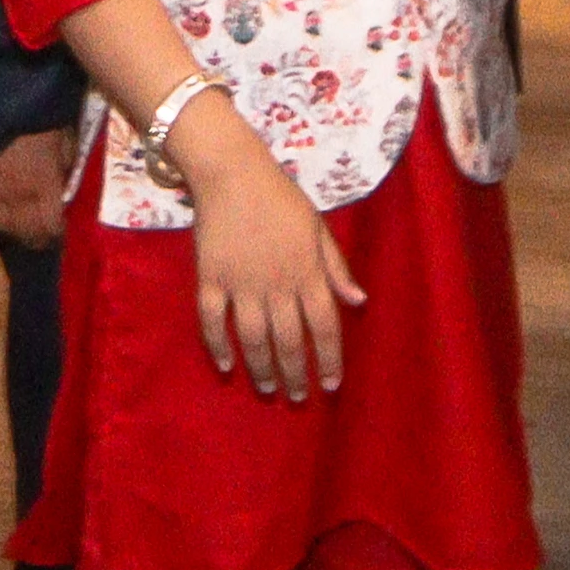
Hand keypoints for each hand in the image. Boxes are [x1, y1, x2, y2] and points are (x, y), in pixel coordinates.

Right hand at [0, 128, 76, 249]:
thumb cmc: (33, 111)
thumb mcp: (62, 135)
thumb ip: (66, 163)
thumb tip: (64, 181)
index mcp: (41, 187)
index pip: (49, 227)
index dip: (56, 231)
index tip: (60, 226)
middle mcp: (13, 199)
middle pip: (23, 234)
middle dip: (35, 235)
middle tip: (41, 230)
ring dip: (10, 225)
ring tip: (16, 218)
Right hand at [176, 102, 365, 399]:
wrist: (232, 171)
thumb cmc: (281, 198)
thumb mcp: (318, 227)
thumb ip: (336, 268)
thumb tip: (359, 302)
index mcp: (307, 271)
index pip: (324, 326)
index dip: (329, 359)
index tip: (331, 385)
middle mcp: (277, 283)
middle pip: (289, 340)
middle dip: (295, 374)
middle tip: (296, 398)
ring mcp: (241, 282)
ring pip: (253, 338)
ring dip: (261, 368)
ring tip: (268, 388)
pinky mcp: (210, 277)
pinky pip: (212, 319)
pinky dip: (217, 345)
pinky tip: (226, 365)